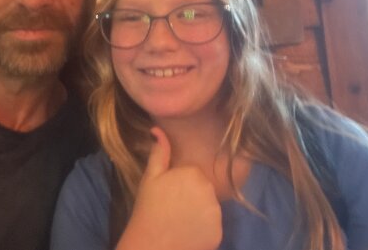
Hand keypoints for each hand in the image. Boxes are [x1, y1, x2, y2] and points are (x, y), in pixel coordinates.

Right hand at [116, 127, 221, 249]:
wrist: (151, 245)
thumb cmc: (148, 209)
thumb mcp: (150, 178)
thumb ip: (159, 152)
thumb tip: (158, 129)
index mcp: (193, 174)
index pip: (194, 174)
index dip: (181, 183)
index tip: (170, 194)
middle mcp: (209, 190)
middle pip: (205, 189)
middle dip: (193, 196)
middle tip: (174, 207)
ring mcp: (216, 213)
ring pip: (211, 206)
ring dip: (200, 211)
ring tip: (181, 220)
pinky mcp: (218, 232)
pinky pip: (214, 225)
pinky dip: (205, 228)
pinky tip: (189, 232)